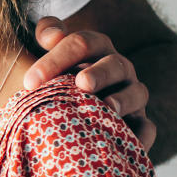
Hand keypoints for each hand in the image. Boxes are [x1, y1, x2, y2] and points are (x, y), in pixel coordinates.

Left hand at [24, 17, 155, 152]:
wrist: (71, 113)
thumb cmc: (56, 80)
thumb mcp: (49, 57)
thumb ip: (48, 34)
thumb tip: (50, 34)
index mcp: (95, 50)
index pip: (81, 44)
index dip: (56, 59)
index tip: (29, 82)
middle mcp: (118, 69)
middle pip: (114, 65)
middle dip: (99, 73)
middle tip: (82, 83)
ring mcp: (131, 95)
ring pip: (137, 93)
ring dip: (124, 99)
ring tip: (108, 107)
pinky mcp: (138, 123)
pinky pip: (146, 129)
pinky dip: (140, 135)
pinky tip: (127, 143)